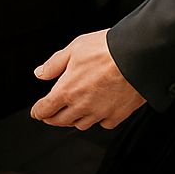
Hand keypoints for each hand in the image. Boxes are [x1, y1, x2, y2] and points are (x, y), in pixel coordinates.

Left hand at [31, 30, 145, 129]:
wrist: (138, 56)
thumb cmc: (107, 50)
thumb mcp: (74, 49)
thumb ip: (54, 64)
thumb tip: (40, 73)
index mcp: (66, 90)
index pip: (45, 109)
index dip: (38, 112)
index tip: (36, 112)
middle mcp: (81, 106)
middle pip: (60, 121)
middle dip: (52, 118)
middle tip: (50, 115)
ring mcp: (100, 113)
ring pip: (81, 125)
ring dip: (74, 120)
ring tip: (73, 112)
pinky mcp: (117, 116)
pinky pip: (103, 124)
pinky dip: (99, 120)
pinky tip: (99, 111)